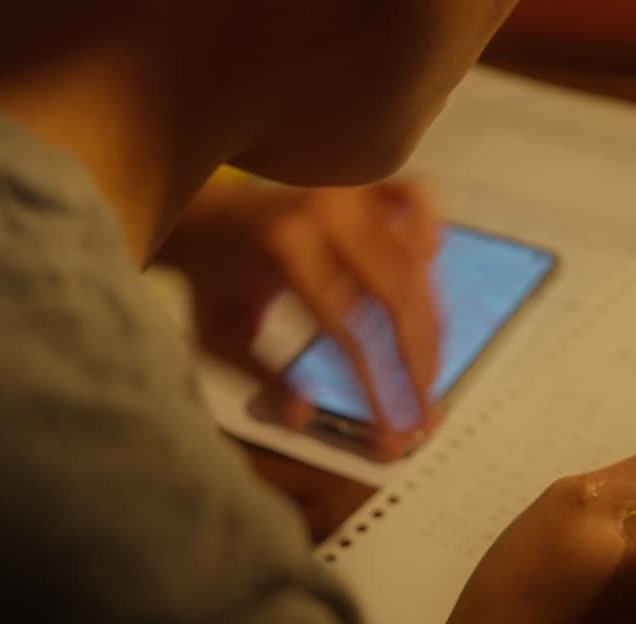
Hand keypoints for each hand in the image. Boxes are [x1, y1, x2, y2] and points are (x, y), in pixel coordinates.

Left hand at [159, 170, 442, 457]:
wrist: (205, 217)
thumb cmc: (213, 282)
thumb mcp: (221, 339)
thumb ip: (263, 378)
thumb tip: (304, 417)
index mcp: (285, 248)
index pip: (348, 330)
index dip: (373, 386)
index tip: (389, 428)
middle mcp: (326, 213)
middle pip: (395, 297)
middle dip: (416, 364)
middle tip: (423, 412)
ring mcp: (350, 193)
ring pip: (416, 265)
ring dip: (431, 326)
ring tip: (428, 375)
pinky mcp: (363, 184)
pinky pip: (418, 203)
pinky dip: (429, 241)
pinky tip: (425, 291)